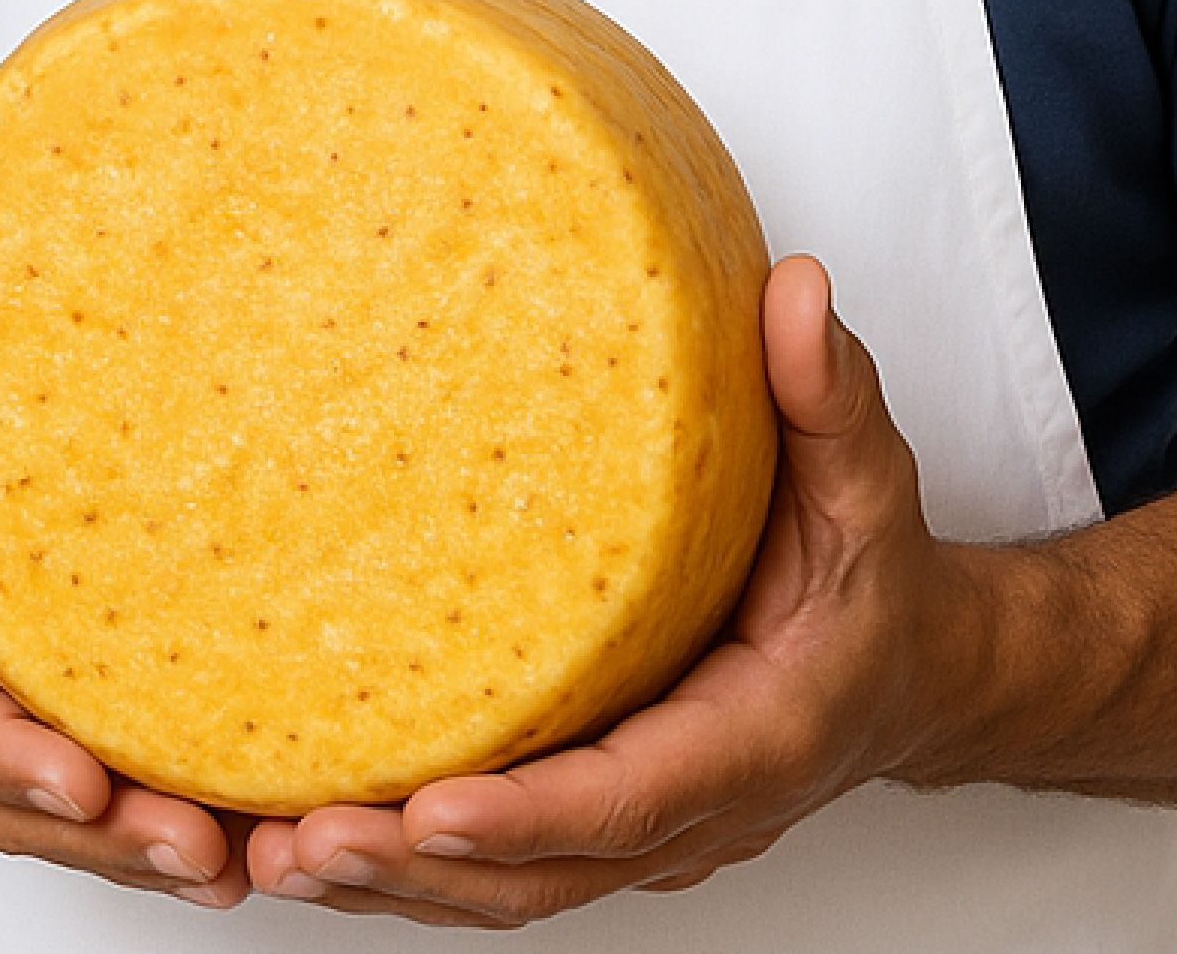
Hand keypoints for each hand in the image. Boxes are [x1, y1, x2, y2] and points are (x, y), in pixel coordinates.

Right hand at [0, 371, 256, 908]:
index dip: (12, 762)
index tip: (84, 785)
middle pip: (17, 800)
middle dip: (105, 834)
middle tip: (193, 846)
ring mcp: (1, 729)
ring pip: (68, 813)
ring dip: (146, 844)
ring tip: (230, 856)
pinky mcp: (57, 719)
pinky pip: (108, 785)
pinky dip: (169, 813)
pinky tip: (244, 830)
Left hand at [244, 254, 952, 923]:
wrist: (906, 671)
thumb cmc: (875, 578)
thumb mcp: (868, 479)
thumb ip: (830, 390)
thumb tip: (795, 286)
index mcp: (754, 739)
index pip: (629, 798)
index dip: (530, 814)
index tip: (429, 810)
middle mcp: (691, 811)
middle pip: (542, 874)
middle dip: (416, 872)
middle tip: (300, 841)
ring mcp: (641, 831)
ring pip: (507, 889)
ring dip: (389, 886)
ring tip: (271, 853)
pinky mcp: (600, 821)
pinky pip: (500, 866)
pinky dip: (406, 870)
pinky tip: (306, 838)